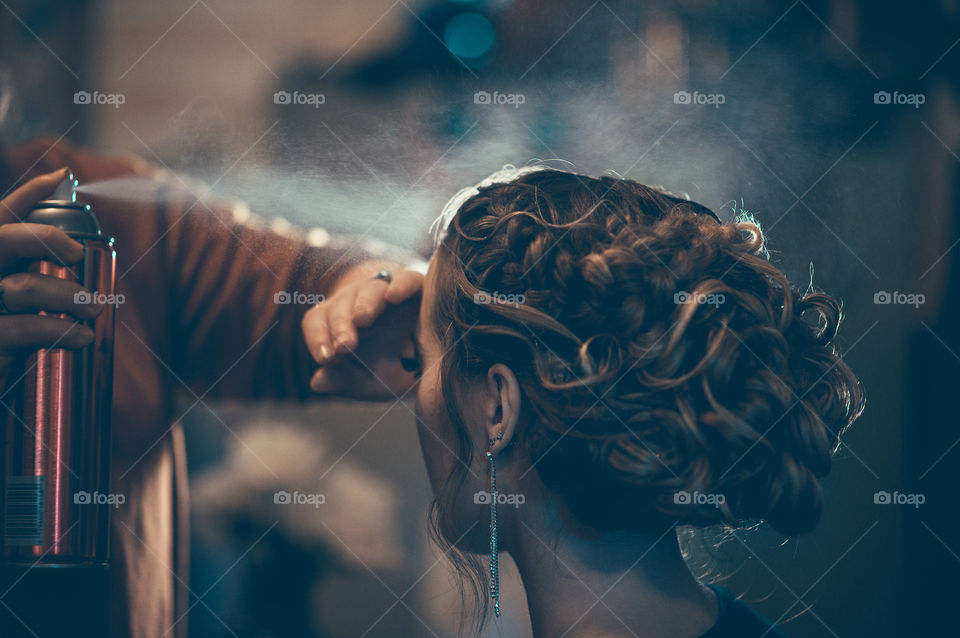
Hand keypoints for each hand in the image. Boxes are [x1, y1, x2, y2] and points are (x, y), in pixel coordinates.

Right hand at [0, 169, 103, 384]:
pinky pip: (18, 330)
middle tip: (80, 254)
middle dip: (45, 240)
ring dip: (66, 295)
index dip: (27, 195)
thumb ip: (34, 249)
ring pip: (20, 287)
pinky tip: (83, 338)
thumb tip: (61, 181)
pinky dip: (56, 330)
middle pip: (1, 240)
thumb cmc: (7, 341)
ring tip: (94, 310)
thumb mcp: (21, 296)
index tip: (62, 179)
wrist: (1, 418)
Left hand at [301, 262, 423, 399]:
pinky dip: (400, 284)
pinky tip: (393, 296)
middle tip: (346, 346)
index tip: (325, 358)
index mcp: (341, 324)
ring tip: (363, 319)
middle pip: (341, 305)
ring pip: (370, 289)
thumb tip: (316, 382)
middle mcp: (358, 303)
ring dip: (364, 304)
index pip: (317, 321)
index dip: (317, 337)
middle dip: (340, 326)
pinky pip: (407, 279)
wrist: (436, 362)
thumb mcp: (371, 382)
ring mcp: (388, 293)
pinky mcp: (418, 288)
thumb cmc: (394, 369)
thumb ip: (345, 381)